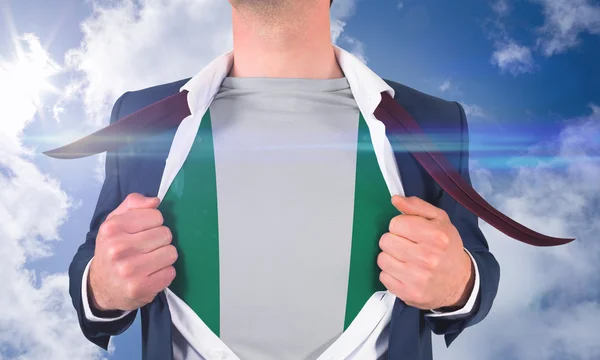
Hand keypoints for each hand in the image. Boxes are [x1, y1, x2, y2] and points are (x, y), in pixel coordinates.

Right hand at [88, 193, 177, 311]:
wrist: (99, 286)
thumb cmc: (112, 249)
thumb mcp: (114, 222)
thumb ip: (133, 204)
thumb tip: (155, 202)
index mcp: (112, 228)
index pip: (156, 216)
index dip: (154, 223)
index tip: (143, 232)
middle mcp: (118, 249)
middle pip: (166, 234)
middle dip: (160, 240)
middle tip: (146, 248)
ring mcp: (130, 270)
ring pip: (171, 252)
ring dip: (164, 256)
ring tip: (150, 260)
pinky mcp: (142, 288)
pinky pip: (171, 272)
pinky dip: (164, 273)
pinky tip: (151, 274)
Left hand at [377, 195, 473, 309]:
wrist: (459, 283)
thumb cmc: (447, 248)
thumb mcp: (439, 221)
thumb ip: (417, 206)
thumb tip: (395, 199)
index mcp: (436, 236)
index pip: (396, 223)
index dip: (400, 226)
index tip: (410, 232)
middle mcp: (427, 257)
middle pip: (386, 240)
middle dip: (394, 241)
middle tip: (408, 246)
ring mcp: (417, 278)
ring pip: (382, 258)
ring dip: (391, 258)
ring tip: (405, 260)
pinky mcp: (408, 293)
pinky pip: (383, 277)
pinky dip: (391, 274)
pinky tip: (404, 273)